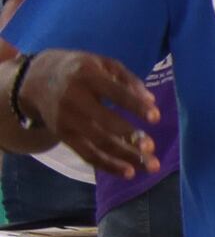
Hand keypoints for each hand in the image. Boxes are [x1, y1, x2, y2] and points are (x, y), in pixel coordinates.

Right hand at [15, 51, 157, 177]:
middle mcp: (75, 99)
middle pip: (105, 122)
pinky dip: (108, 165)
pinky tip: (129, 172)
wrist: (35, 80)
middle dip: (130, 136)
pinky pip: (87, 154)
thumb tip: (151, 100)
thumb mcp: (102, 64)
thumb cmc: (79, 70)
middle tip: (152, 148)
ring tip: (150, 166)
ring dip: (126, 156)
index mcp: (88, 77)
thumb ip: (128, 79)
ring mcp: (67, 120)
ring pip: (98, 142)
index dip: (135, 105)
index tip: (156, 117)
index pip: (115, 93)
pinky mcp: (63, 136)